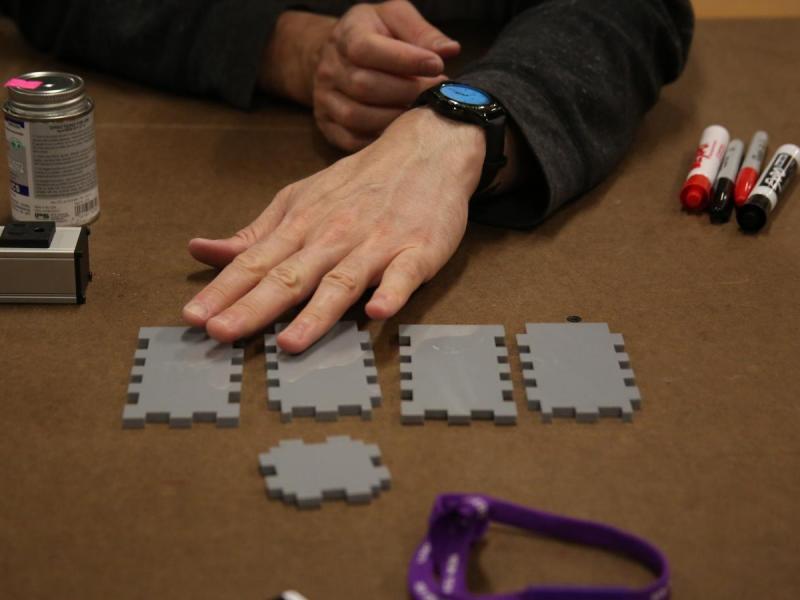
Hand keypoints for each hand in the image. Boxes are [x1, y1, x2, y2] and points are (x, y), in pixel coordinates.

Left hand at [182, 108, 484, 351]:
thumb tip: (201, 251)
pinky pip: (403, 275)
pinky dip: (391, 293)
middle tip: (220, 332)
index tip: (193, 316)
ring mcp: (376, 244)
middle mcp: (333, 236)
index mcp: (302, 225)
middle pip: (289, 276)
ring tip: (289, 341)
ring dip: (315, 313)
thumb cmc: (358, 182)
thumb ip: (255, 234)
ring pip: (341, 282)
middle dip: (253, 306)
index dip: (223, 290)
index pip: (254, 262)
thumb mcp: (298, 199)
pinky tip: (377, 312)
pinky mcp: (417, 251)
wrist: (426, 150)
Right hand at [312, 1, 459, 150]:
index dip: (404, 60)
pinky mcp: (328, 125)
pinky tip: (401, 130)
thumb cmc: (376, 35)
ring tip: (420, 112)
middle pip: (365, 86)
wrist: (339, 56)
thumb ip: (422, 32)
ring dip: (395, 119)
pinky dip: (380, 140)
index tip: (437, 65)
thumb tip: (449, 50)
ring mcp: (325, 99)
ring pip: (358, 117)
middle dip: (407, 92)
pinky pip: (352, 140)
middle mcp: (329, 68)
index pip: (366, 49)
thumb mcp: (396, 19)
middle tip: (434, 93)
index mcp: (347, 35)